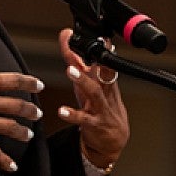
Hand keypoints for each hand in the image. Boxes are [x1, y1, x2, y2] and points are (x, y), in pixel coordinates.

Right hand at [0, 15, 43, 171]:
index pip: (13, 81)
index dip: (28, 82)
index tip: (40, 85)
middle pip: (16, 106)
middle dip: (29, 110)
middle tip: (38, 113)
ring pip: (9, 128)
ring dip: (21, 132)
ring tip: (29, 135)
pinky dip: (3, 160)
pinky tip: (12, 167)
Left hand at [56, 28, 129, 168]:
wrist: (113, 140)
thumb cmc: (100, 107)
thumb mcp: (89, 83)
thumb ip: (76, 60)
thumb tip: (66, 38)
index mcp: (105, 80)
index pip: (105, 60)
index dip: (103, 48)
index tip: (100, 36)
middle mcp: (105, 91)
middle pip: (105, 73)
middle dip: (98, 60)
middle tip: (86, 47)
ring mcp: (101, 107)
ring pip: (94, 92)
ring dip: (82, 81)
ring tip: (70, 70)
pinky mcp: (94, 124)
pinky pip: (83, 119)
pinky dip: (72, 114)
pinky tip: (62, 111)